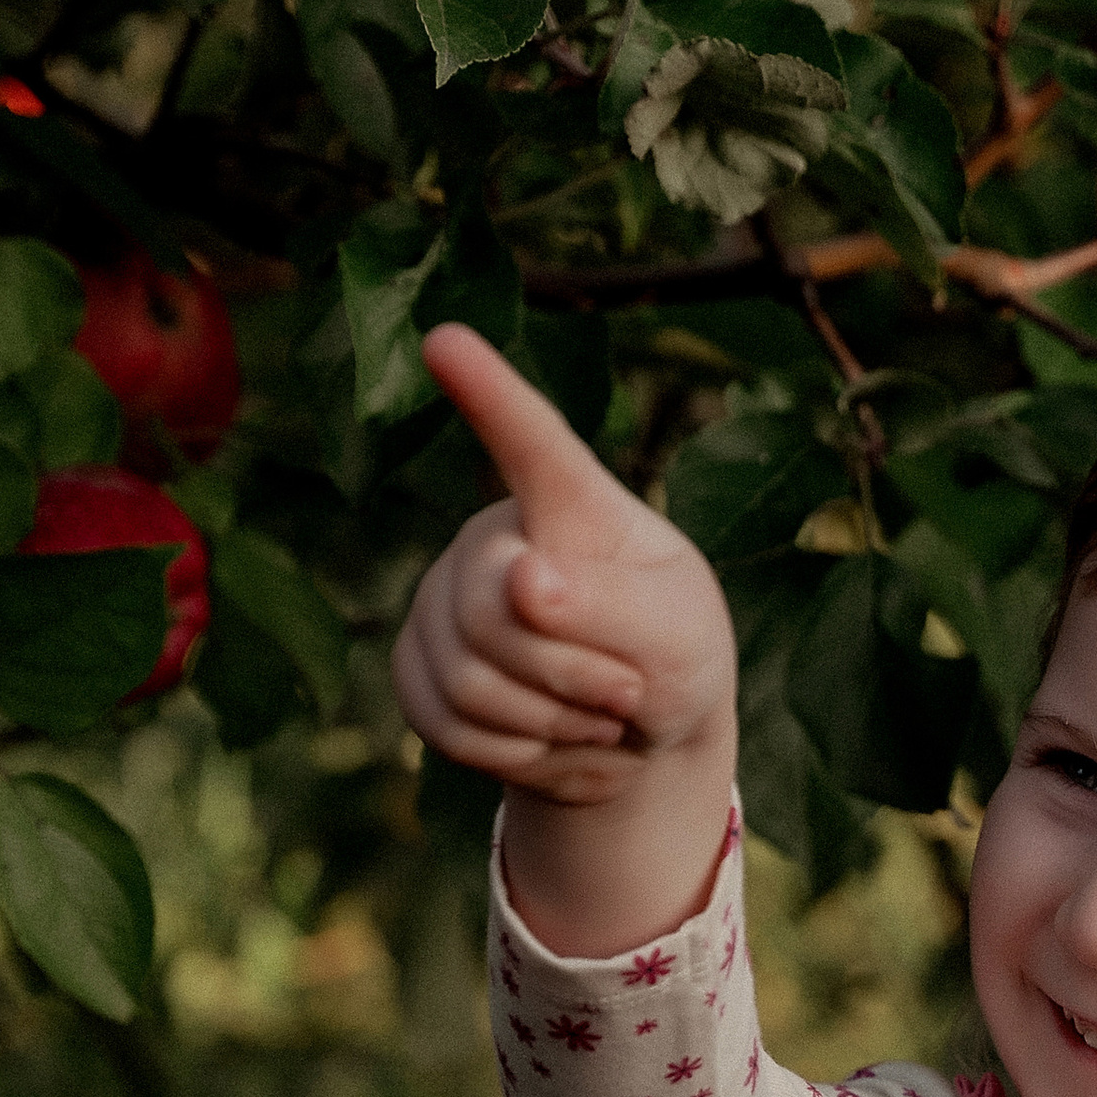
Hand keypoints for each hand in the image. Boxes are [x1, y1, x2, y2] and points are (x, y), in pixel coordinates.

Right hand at [391, 328, 735, 814]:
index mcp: (570, 505)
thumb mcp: (680, 638)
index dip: (490, 393)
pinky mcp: (416, 669)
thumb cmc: (674, 658)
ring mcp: (443, 603)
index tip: (445, 338)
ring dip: (553, 726)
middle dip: (572, 674)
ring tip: (600, 719)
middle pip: (495, 612)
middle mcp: (492, 537)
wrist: (634, 734)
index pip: (530, 443)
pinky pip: (448, 728)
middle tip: (628, 694)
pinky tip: (556, 743)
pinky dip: (519, 759)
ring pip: (469, 682)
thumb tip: (523, 581)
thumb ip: (614, 608)